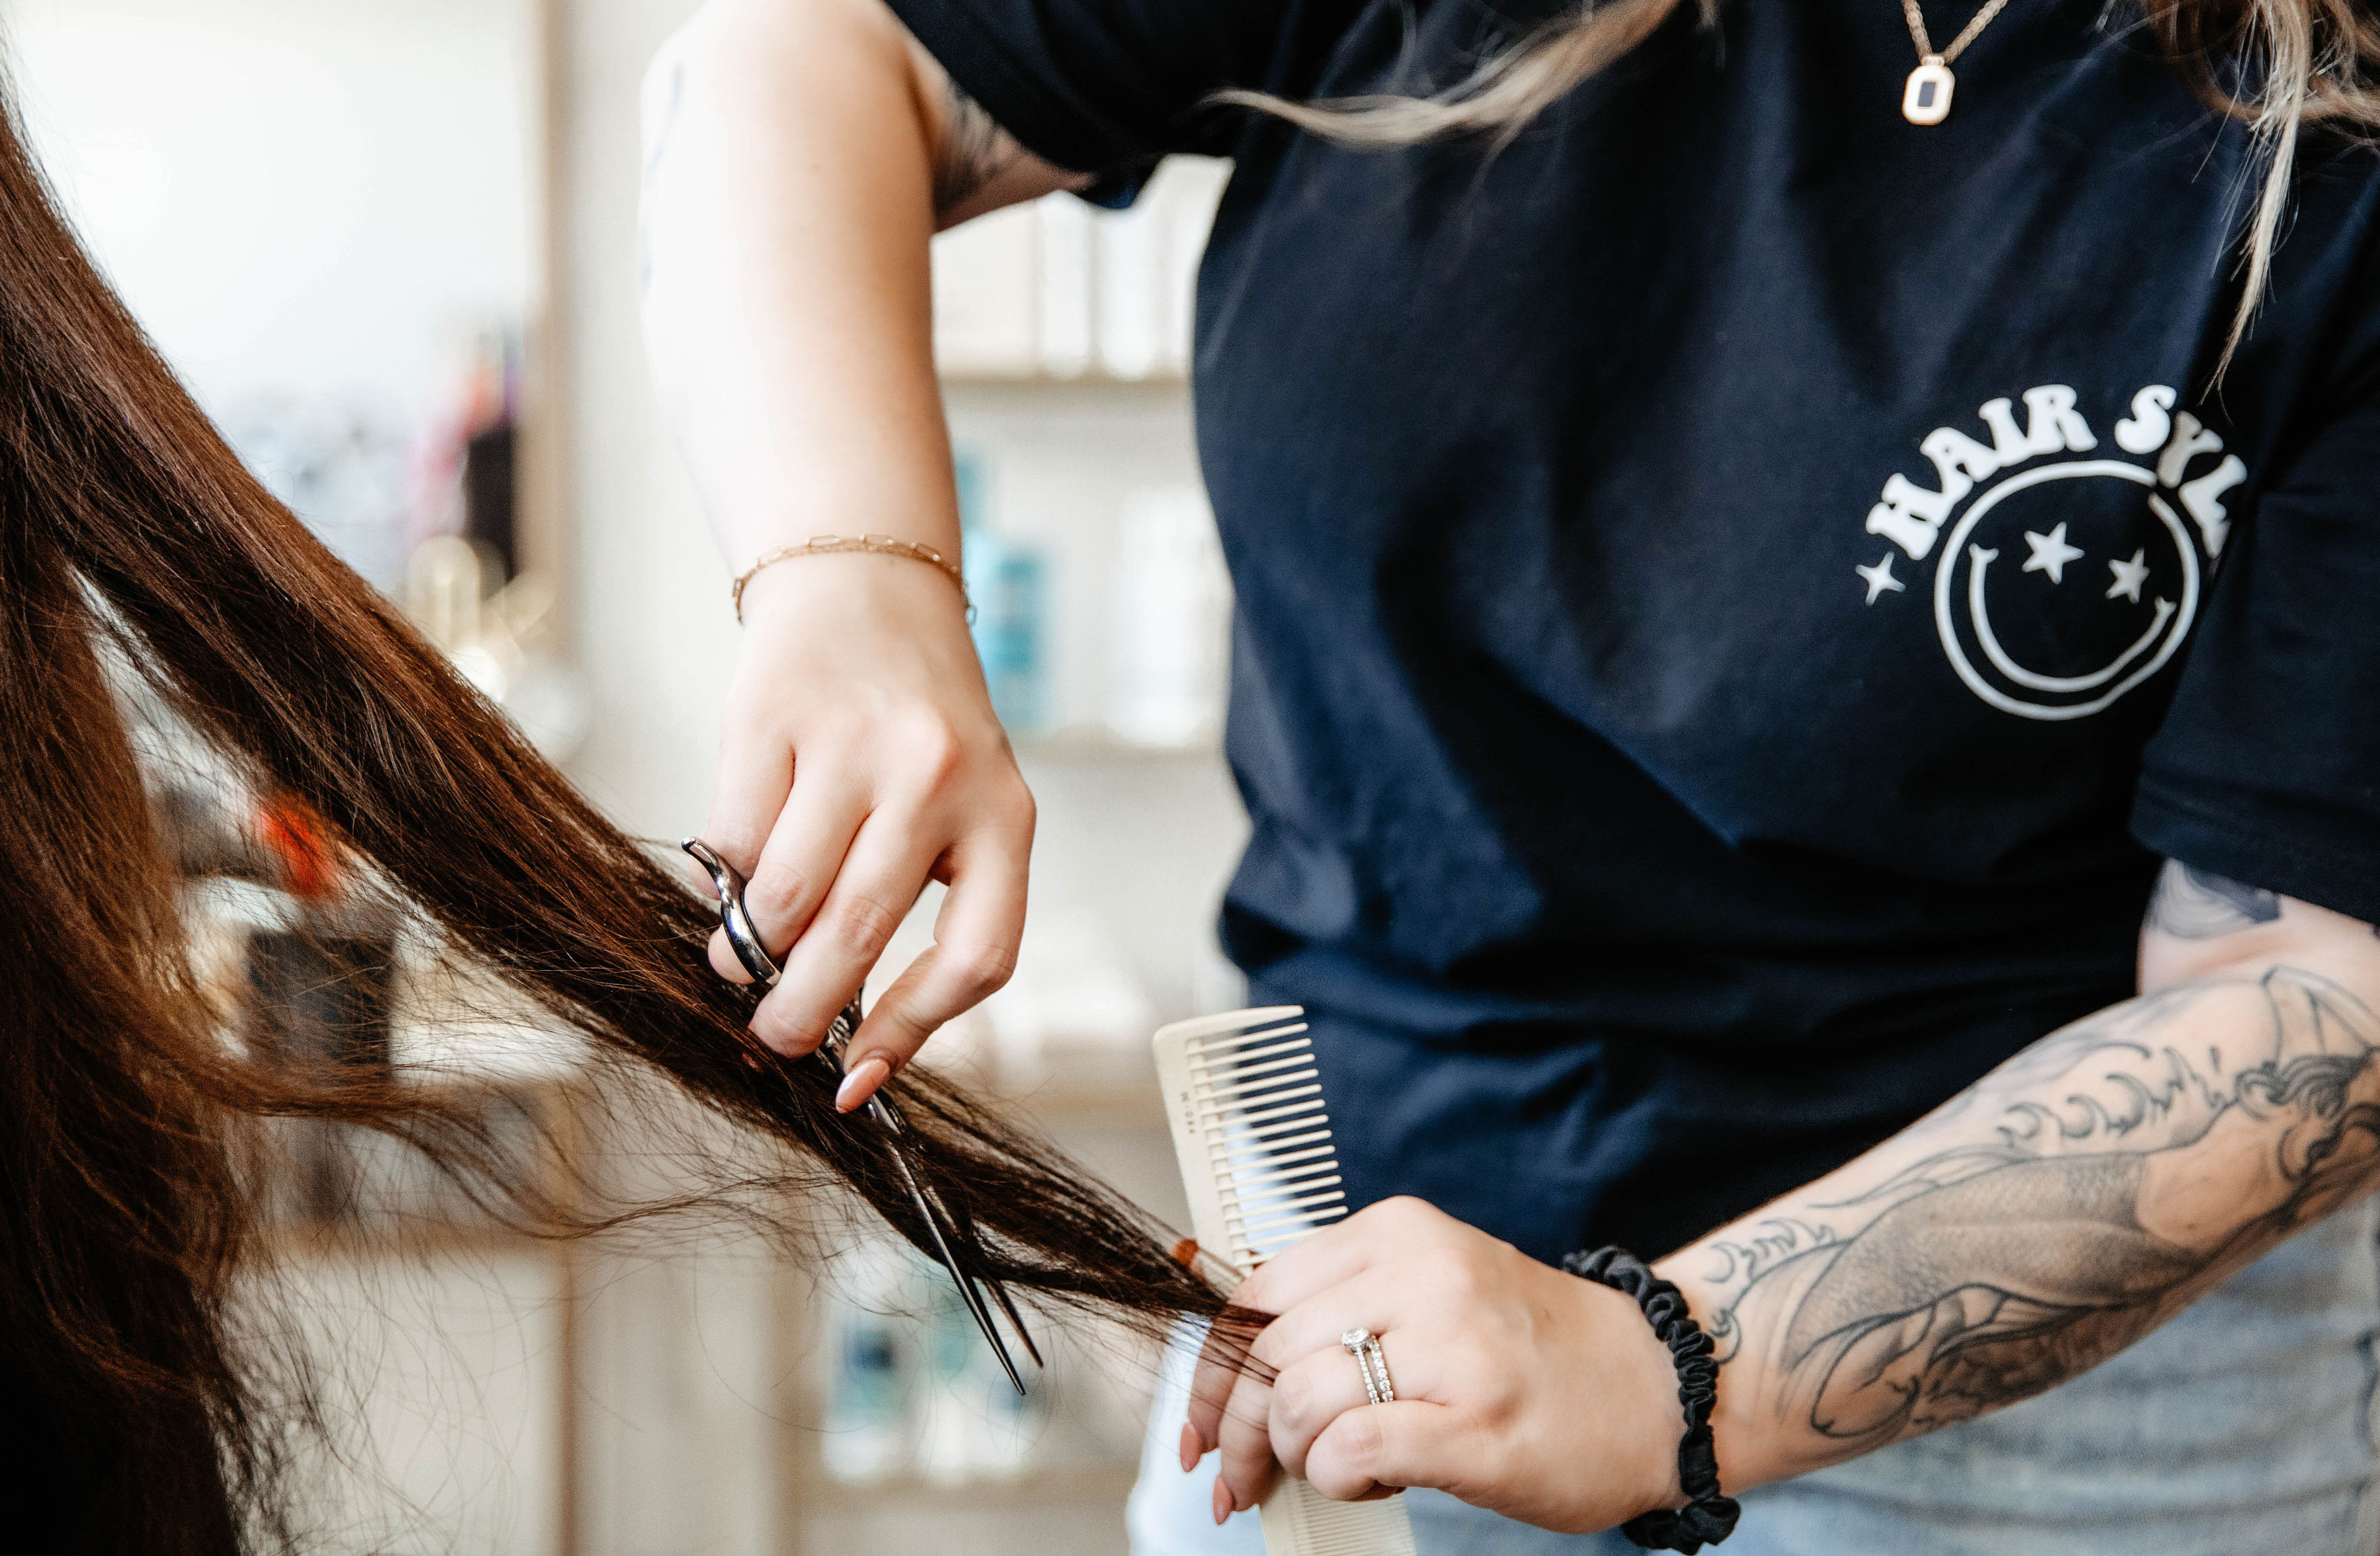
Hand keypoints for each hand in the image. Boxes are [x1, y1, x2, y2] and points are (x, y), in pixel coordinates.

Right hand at [698, 552, 1031, 1108]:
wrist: (869, 584)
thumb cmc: (917, 723)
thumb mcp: (965, 800)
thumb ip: (928, 895)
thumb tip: (851, 1036)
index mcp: (1004, 814)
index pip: (976, 958)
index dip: (911, 1033)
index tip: (856, 1078)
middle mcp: (935, 778)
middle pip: (858, 938)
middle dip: (800, 1015)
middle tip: (771, 1040)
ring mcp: (852, 744)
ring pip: (784, 899)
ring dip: (748, 953)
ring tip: (739, 962)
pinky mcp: (773, 716)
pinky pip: (732, 840)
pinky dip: (722, 879)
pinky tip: (732, 877)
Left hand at [1183, 1197, 1683, 1533]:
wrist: (1658, 1386)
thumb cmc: (1532, 1351)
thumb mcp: (1430, 1291)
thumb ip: (1341, 1309)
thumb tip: (1233, 1373)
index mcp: (1398, 1233)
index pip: (1257, 1293)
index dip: (1211, 1371)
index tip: (1198, 1427)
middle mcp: (1423, 1275)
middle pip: (1268, 1352)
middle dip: (1235, 1430)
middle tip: (1238, 1481)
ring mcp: (1455, 1349)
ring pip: (1300, 1402)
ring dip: (1295, 1457)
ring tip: (1337, 1469)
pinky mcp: (1478, 1427)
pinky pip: (1354, 1450)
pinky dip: (1337, 1477)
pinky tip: (1367, 1480)